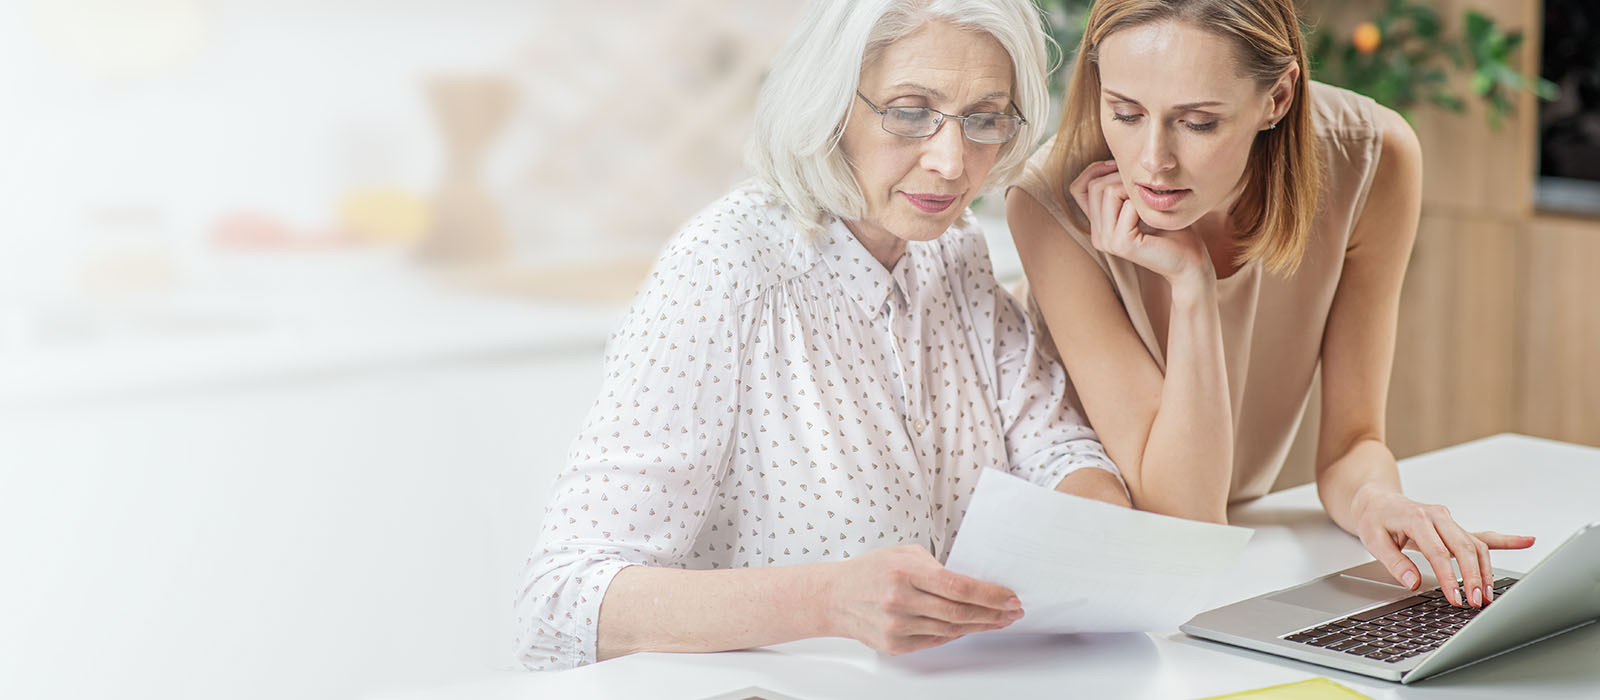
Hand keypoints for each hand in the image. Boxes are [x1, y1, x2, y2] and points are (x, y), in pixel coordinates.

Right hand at [825, 544, 1022, 654]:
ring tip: (998, 620)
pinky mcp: (896, 645)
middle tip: (1012, 611)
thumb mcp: (902, 554)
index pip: (958, 587)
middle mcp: (900, 601)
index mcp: (904, 573)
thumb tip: (970, 583)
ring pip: (951, 630)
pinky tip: (970, 626)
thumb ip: (935, 567)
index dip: (989, 595)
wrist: (834, 597)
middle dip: (993, 613)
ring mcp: (897, 627)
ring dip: (980, 625)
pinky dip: (956, 634)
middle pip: (959, 612)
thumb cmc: (870, 571)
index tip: (1009, 597)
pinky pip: (935, 641)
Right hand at [1068, 160, 1210, 284]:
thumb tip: (1111, 158)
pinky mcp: (1122, 244)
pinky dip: (1142, 203)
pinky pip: (1126, 205)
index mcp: (1097, 225)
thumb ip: (1120, 187)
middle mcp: (1097, 235)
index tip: (1118, 165)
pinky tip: (1154, 216)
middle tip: (1146, 187)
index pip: (1078, 188)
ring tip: (1149, 202)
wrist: (1189, 259)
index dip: (1094, 171)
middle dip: (1121, 177)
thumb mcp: (1140, 201)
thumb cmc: (1170, 227)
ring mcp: (1107, 241)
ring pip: (1107, 191)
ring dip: (1133, 188)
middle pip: (1095, 186)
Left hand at [1353, 488, 1534, 607]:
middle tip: (1476, 601)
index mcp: (1417, 518)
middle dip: (1473, 576)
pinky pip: (1482, 535)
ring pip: (1476, 544)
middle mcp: (1438, 516)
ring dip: (1484, 570)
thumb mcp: (1373, 540)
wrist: (1376, 500)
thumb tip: (1412, 582)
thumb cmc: (1374, 518)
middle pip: (1464, 547)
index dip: (1448, 578)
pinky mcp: (1455, 527)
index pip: (1438, 553)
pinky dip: (1504, 540)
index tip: (1455, 598)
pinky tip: (1526, 541)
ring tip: (1487, 594)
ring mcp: (1449, 520)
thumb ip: (1394, 562)